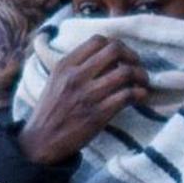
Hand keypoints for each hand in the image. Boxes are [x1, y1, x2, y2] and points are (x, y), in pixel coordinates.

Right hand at [14, 37, 148, 167]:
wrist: (41, 142)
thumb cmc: (52, 110)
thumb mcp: (56, 80)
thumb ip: (77, 66)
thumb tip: (109, 56)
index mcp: (65, 65)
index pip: (98, 40)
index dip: (117, 45)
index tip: (123, 57)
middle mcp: (76, 77)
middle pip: (115, 50)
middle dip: (132, 56)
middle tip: (137, 66)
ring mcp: (87, 95)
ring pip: (125, 72)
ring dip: (141, 75)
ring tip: (142, 82)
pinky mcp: (97, 115)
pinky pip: (127, 95)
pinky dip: (140, 94)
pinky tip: (140, 97)